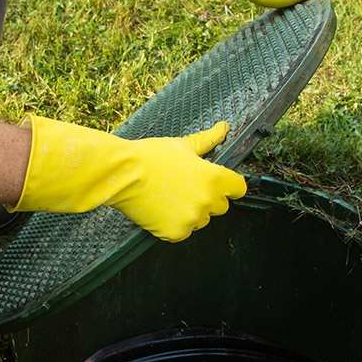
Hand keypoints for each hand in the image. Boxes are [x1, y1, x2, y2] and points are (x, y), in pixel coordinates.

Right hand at [8, 115, 247, 241]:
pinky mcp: (176, 233)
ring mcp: (192, 220)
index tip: (219, 183)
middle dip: (209, 198)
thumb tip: (224, 127)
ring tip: (171, 197)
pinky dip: (175, 224)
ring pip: (202, 220)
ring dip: (192, 212)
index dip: (229, 185)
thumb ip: (208, 140)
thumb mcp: (183, 146)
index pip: (238, 188)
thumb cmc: (151, 156)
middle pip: (221, 206)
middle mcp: (207, 202)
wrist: (122, 174)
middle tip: (186, 187)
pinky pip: (184, 231)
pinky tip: (162, 209)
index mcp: (214, 179)